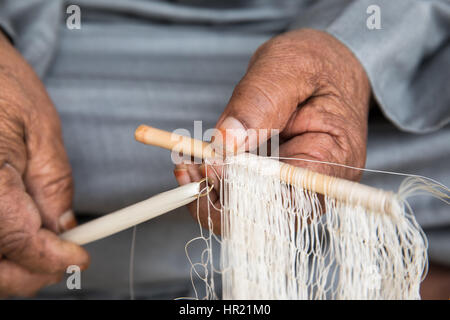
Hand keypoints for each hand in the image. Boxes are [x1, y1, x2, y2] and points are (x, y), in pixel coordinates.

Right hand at [0, 32, 88, 296]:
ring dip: (10, 268)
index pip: (18, 241)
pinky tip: (16, 240)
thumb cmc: (1, 86)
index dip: (53, 258)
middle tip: (63, 262)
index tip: (80, 257)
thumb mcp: (41, 132)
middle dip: (28, 274)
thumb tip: (63, 229)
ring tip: (42, 253)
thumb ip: (53, 187)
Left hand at [174, 29, 370, 232]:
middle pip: (265, 217)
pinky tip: (196, 164)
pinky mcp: (273, 181)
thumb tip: (225, 144)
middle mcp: (314, 184)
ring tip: (186, 165)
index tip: (209, 164)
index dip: (243, 190)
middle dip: (218, 199)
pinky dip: (215, 186)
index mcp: (333, 159)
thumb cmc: (315, 63)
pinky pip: (243, 196)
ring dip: (211, 196)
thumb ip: (259, 103)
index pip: (287, 198)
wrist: (323, 67)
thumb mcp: (288, 69)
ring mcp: (292, 186)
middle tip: (186, 168)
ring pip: (249, 213)